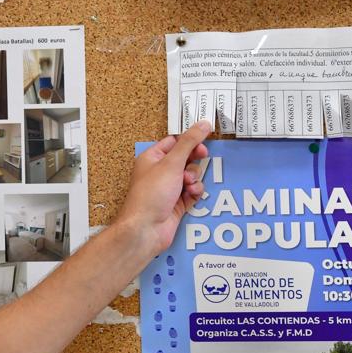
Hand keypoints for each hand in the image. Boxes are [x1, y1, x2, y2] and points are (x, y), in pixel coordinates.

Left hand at [118, 121, 210, 253]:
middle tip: (202, 158)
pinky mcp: (177, 203)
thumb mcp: (172, 163)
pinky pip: (192, 192)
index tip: (204, 142)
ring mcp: (169, 188)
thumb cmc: (151, 194)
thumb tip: (203, 124)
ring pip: (191, 176)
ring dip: (194, 178)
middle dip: (194, 161)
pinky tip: (191, 195)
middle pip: (185, 159)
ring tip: (187, 184)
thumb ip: (189, 143)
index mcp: (152, 158)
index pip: (174, 142)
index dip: (190, 141)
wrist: (147, 228)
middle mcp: (159, 172)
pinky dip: (194, 192)